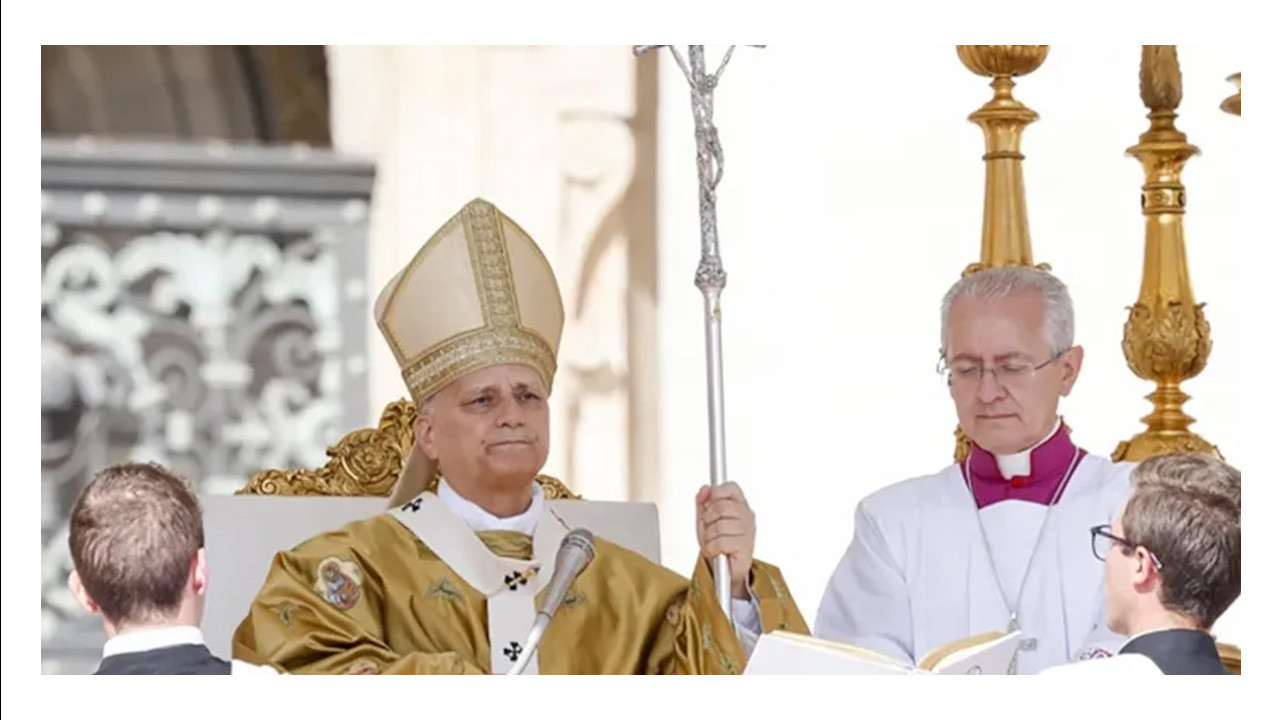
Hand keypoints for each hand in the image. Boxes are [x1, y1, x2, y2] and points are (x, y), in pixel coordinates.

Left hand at [695, 482, 754, 598]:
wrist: (726, 569)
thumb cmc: (718, 544)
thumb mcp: (705, 520)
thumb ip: (703, 502)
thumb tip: (705, 488)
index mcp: (739, 505)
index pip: (731, 488)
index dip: (717, 492)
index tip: (709, 501)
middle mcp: (747, 516)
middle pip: (721, 506)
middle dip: (708, 520)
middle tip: (710, 530)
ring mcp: (748, 531)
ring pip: (719, 525)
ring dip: (709, 537)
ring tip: (713, 543)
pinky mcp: (745, 546)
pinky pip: (720, 541)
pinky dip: (712, 548)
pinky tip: (717, 551)